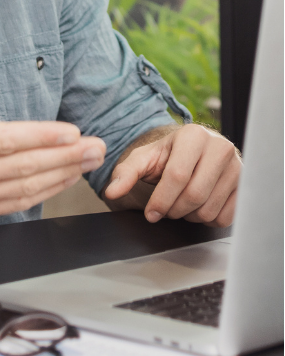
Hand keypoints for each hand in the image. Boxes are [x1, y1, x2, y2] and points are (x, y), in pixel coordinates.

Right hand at [0, 49, 106, 238]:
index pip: (3, 141)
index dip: (40, 137)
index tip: (71, 131)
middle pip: (24, 167)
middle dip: (66, 156)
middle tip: (98, 146)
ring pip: (25, 188)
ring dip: (62, 175)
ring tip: (90, 161)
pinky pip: (15, 204)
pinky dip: (43, 194)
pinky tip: (62, 182)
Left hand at [104, 124, 239, 226]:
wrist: (194, 152)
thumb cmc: (168, 155)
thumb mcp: (145, 158)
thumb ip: (126, 172)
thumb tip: (111, 192)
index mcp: (194, 135)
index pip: (177, 176)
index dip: (160, 200)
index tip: (150, 213)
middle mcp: (220, 147)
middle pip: (194, 195)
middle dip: (174, 209)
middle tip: (165, 208)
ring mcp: (236, 166)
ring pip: (209, 209)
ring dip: (189, 216)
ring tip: (181, 203)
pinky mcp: (244, 185)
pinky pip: (225, 217)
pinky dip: (207, 219)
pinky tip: (198, 206)